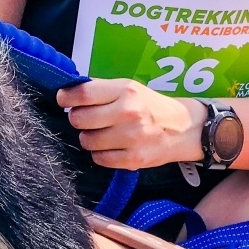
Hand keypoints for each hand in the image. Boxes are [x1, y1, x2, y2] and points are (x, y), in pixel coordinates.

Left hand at [56, 78, 206, 169]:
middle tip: (86, 118)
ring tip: (102, 133)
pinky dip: (100, 153)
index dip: (66, 97)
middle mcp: (129, 113)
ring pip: (86, 140)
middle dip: (78, 119)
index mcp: (126, 91)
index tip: (63, 99)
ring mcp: (132, 138)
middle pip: (79, 119)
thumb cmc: (151, 106)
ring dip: (89, 137)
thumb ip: (102, 90)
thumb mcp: (130, 88)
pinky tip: (110, 146)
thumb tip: (70, 92)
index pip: (83, 94)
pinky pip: (99, 158)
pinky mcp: (134, 160)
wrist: (185, 129)